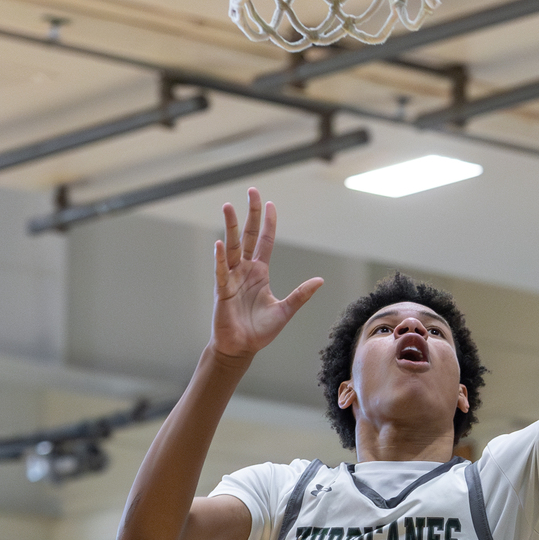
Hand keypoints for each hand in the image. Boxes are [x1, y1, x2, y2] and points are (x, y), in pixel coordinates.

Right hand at [211, 189, 322, 366]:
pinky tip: (219, 243)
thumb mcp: (285, 311)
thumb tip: (320, 280)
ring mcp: (232, 278)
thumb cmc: (260, 331)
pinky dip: (220, 258)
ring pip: (231, 247)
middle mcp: (245, 271)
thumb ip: (301, 295)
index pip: (264, 241)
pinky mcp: (222, 291)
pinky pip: (221, 271)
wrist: (241, 349)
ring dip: (230, 227)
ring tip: (229, 206)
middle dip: (250, 214)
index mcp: (260, 273)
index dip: (268, 223)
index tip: (270, 204)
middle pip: (247, 236)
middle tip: (252, 191)